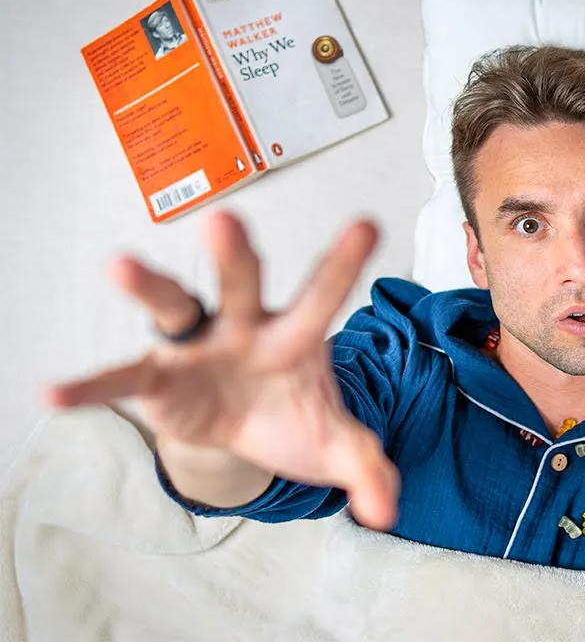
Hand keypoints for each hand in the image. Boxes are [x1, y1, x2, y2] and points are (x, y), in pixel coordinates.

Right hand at [44, 211, 399, 529]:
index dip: (344, 262)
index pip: (323, 296)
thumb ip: (368, 469)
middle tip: (225, 219)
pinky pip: (123, 379)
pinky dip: (92, 388)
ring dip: (149, 287)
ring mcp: (197, 346)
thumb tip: (385, 510)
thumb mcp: (336, 445)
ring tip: (119, 266)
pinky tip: (54, 394)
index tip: (368, 225)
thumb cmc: (292, 417)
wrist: (245, 433)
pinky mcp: (158, 378)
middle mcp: (244, 326)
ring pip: (173, 306)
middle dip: (234, 255)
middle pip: (242, 283)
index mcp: (296, 335)